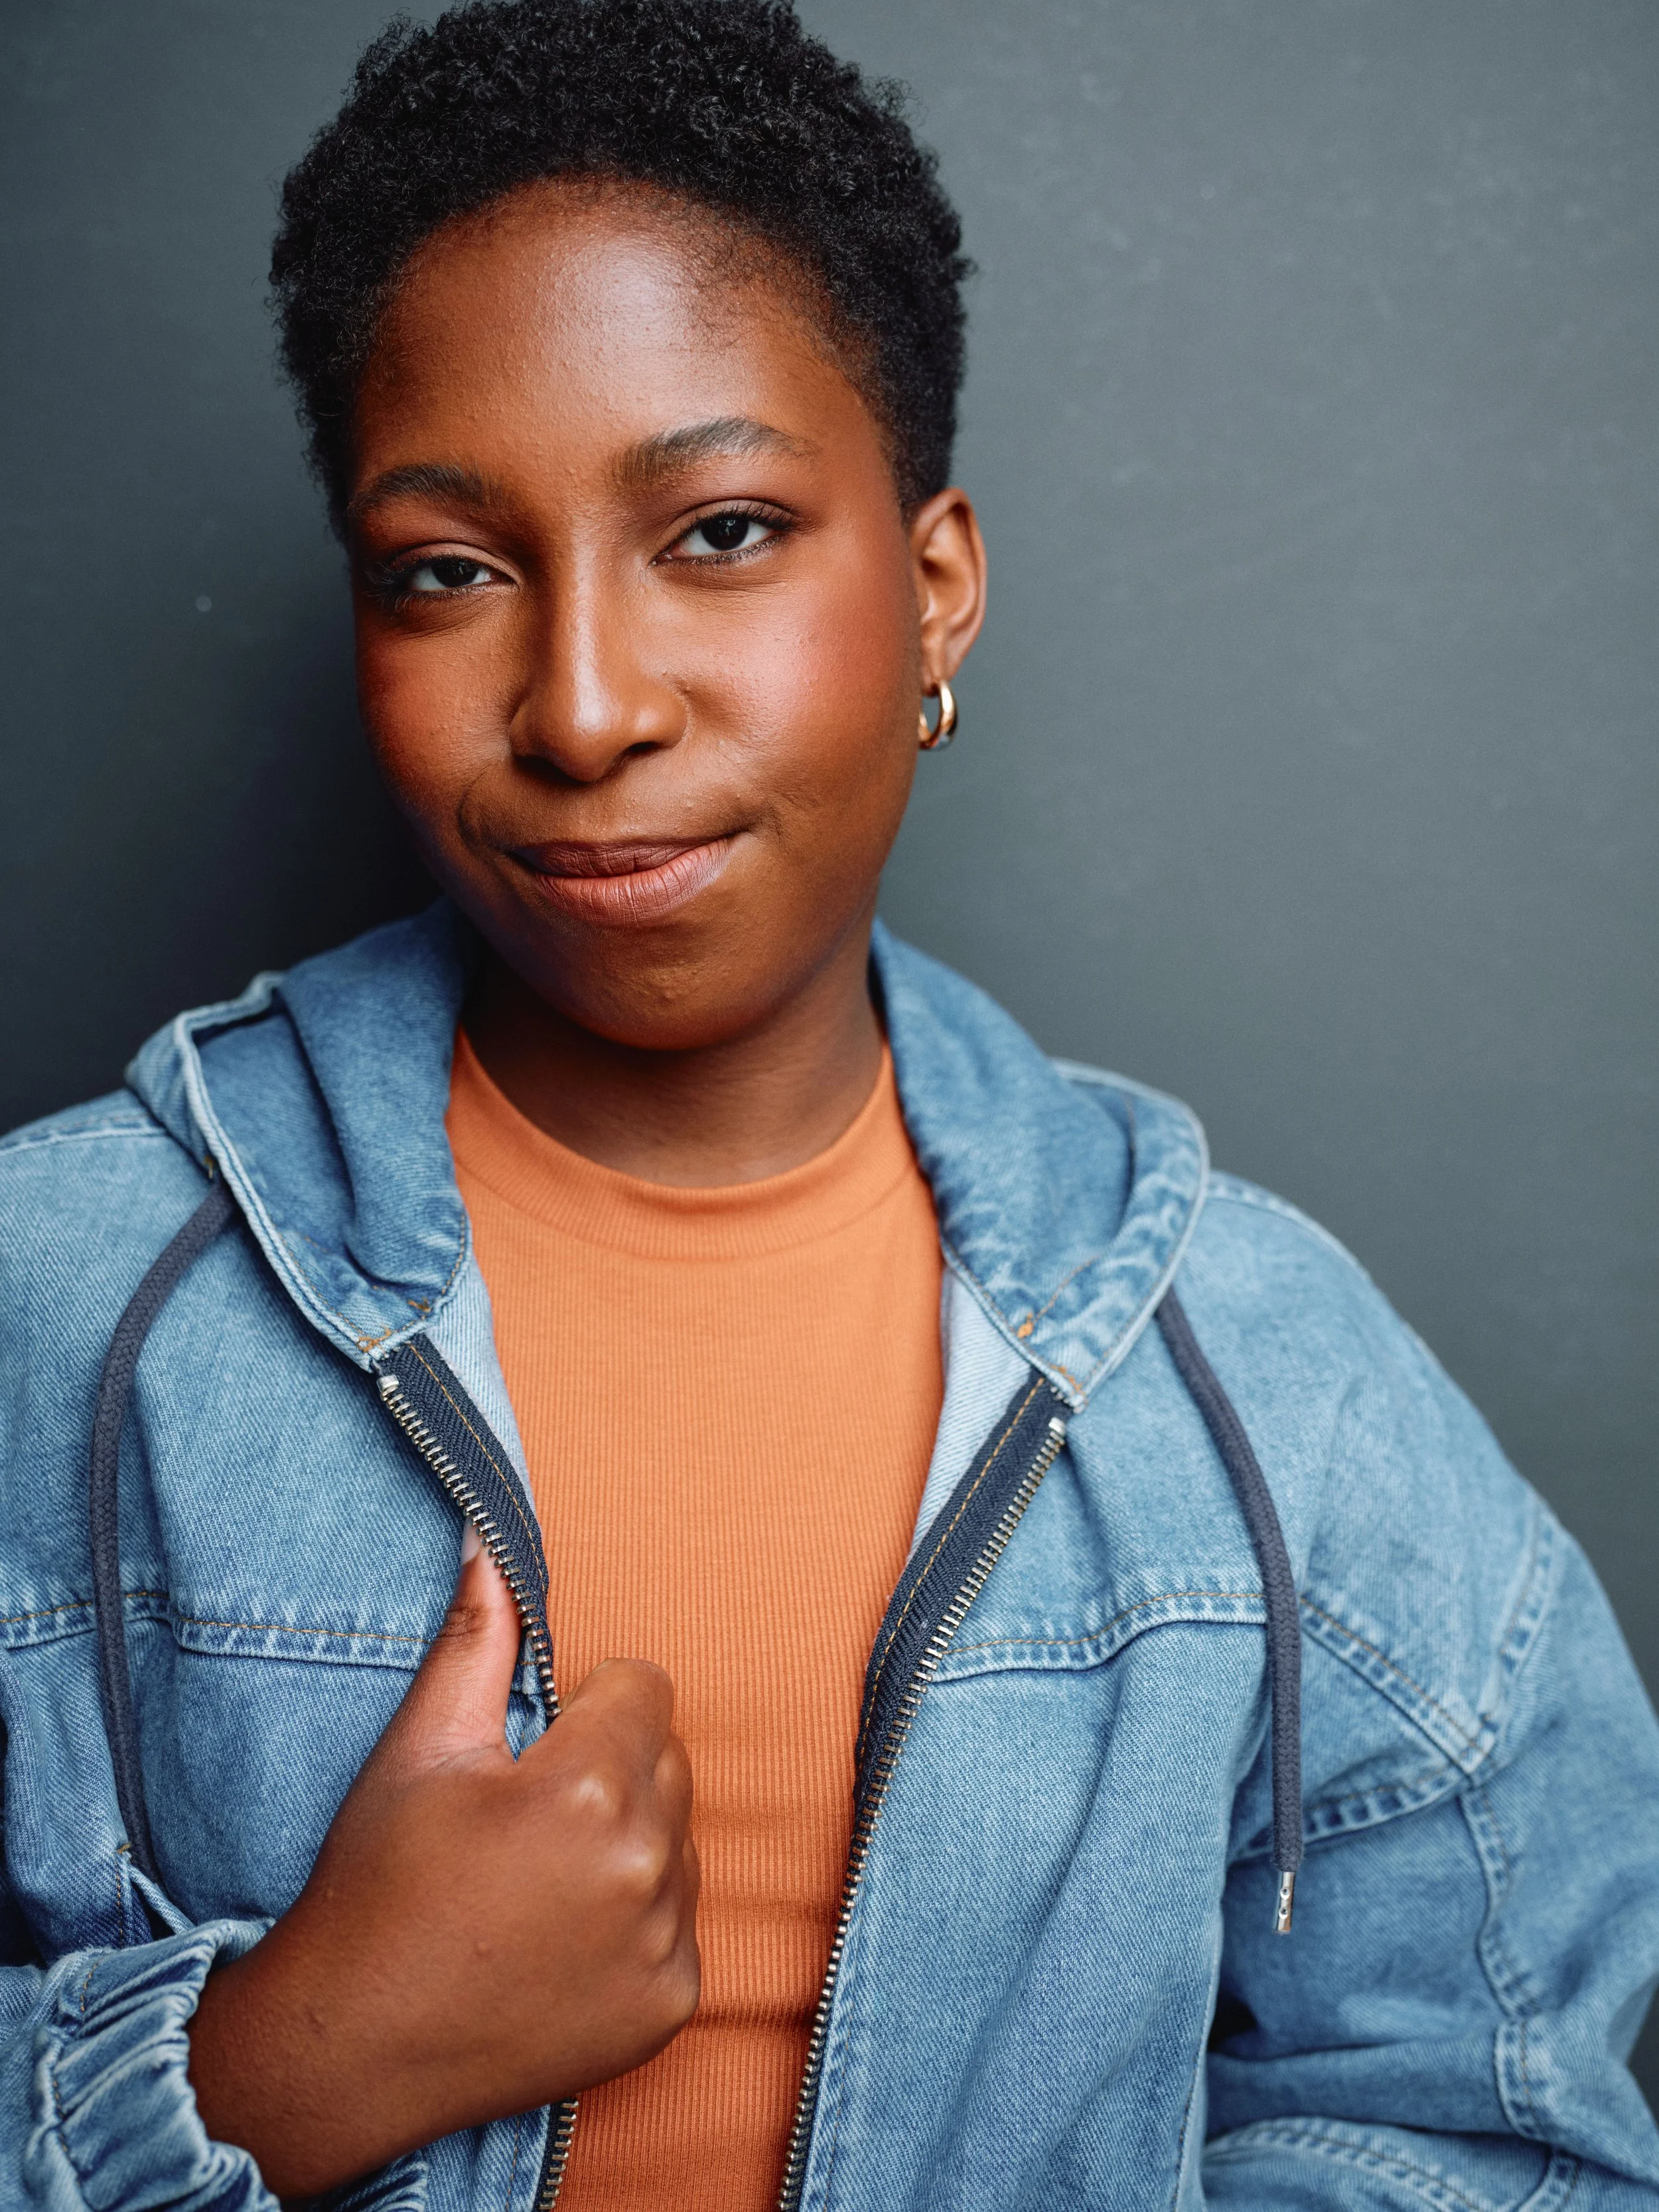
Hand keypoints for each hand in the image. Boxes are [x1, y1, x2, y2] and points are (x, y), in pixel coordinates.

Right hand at [187, 1533, 698, 2193]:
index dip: (587, 1704)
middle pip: (668, 1759)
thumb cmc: (378, 1887)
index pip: (645, 1686)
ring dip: (628, 1841)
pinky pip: (682, 1921)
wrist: (350, 2047)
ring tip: (538, 1881)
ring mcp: (663, 1943)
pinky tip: (560, 1940)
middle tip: (526, 1818)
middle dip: (611, 1767)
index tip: (532, 1749)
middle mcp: (644, 1864)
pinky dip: (636, 1921)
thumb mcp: (421, 1749)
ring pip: (680, 1838)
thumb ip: (477, 1637)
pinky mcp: (670, 2003)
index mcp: (588, 1788)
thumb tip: (490, 1539)